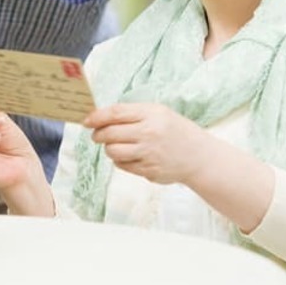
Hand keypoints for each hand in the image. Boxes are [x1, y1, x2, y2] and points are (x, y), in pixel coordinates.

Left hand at [85, 103, 208, 184]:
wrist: (198, 156)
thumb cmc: (174, 130)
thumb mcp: (158, 113)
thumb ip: (131, 113)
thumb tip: (100, 117)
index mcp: (151, 115)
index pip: (115, 113)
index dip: (96, 117)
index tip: (86, 120)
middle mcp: (149, 134)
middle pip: (109, 133)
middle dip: (98, 134)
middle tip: (97, 134)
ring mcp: (149, 154)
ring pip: (112, 151)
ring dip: (108, 148)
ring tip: (115, 145)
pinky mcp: (148, 171)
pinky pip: (122, 166)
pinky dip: (120, 160)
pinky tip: (129, 155)